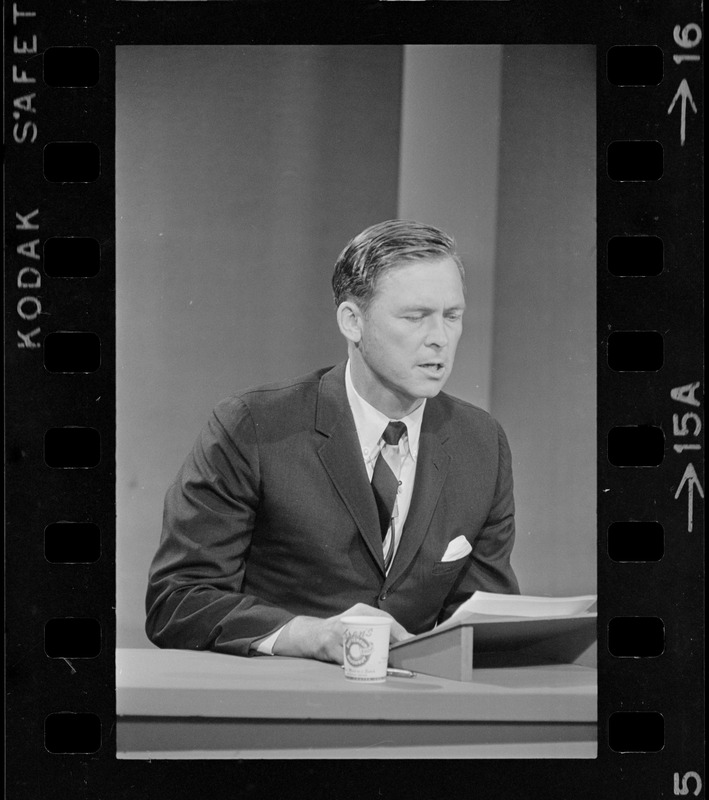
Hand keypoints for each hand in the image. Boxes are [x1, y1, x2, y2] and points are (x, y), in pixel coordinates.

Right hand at [272, 603, 411, 663]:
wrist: (311, 635)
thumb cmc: (340, 631)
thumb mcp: (357, 623)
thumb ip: (376, 628)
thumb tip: (403, 641)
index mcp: (360, 610)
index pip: (385, 618)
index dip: (399, 631)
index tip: (410, 641)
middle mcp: (350, 618)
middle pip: (377, 634)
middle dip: (388, 649)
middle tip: (396, 660)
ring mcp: (338, 632)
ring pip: (363, 650)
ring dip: (375, 661)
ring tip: (382, 668)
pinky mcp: (329, 646)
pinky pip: (348, 661)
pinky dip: (357, 668)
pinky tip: (362, 671)